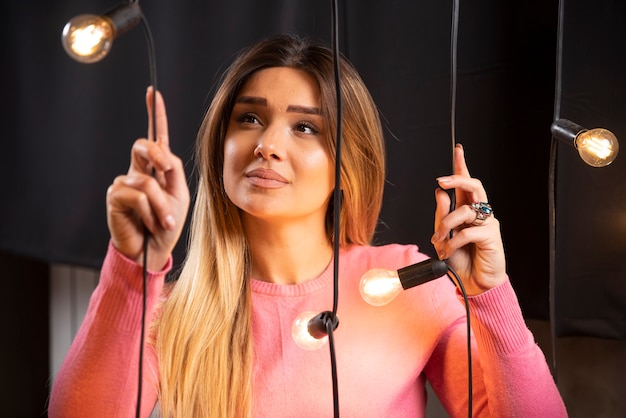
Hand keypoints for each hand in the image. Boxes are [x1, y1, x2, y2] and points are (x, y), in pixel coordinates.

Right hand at [106, 87, 189, 270]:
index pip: (156, 138)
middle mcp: (137, 172)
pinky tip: (151, 224)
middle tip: (166, 172)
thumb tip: (162, 153)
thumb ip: (173, 172)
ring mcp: (123, 183)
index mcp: (156, 169)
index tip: (153, 92)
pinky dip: (151, 212)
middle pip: (144, 145)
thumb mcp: (179, 195)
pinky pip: (138, 196)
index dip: (155, 115)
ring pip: (147, 182)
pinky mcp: (115, 197)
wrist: (153, 251)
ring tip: (165, 222)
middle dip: (157, 155)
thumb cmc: (167, 224)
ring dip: (162, 206)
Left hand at [430, 143, 505, 294]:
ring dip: (447, 225)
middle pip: (473, 186)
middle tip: (441, 182)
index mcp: (466, 210)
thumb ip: (441, 216)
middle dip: (457, 180)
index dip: (461, 166)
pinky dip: (454, 241)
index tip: (458, 149)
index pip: (465, 184)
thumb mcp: (443, 237)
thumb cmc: (459, 260)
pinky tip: (449, 250)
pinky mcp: (491, 236)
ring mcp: (487, 223)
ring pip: (465, 210)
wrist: (472, 284)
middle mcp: (479, 213)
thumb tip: (440, 193)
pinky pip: (468, 231)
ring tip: (439, 240)